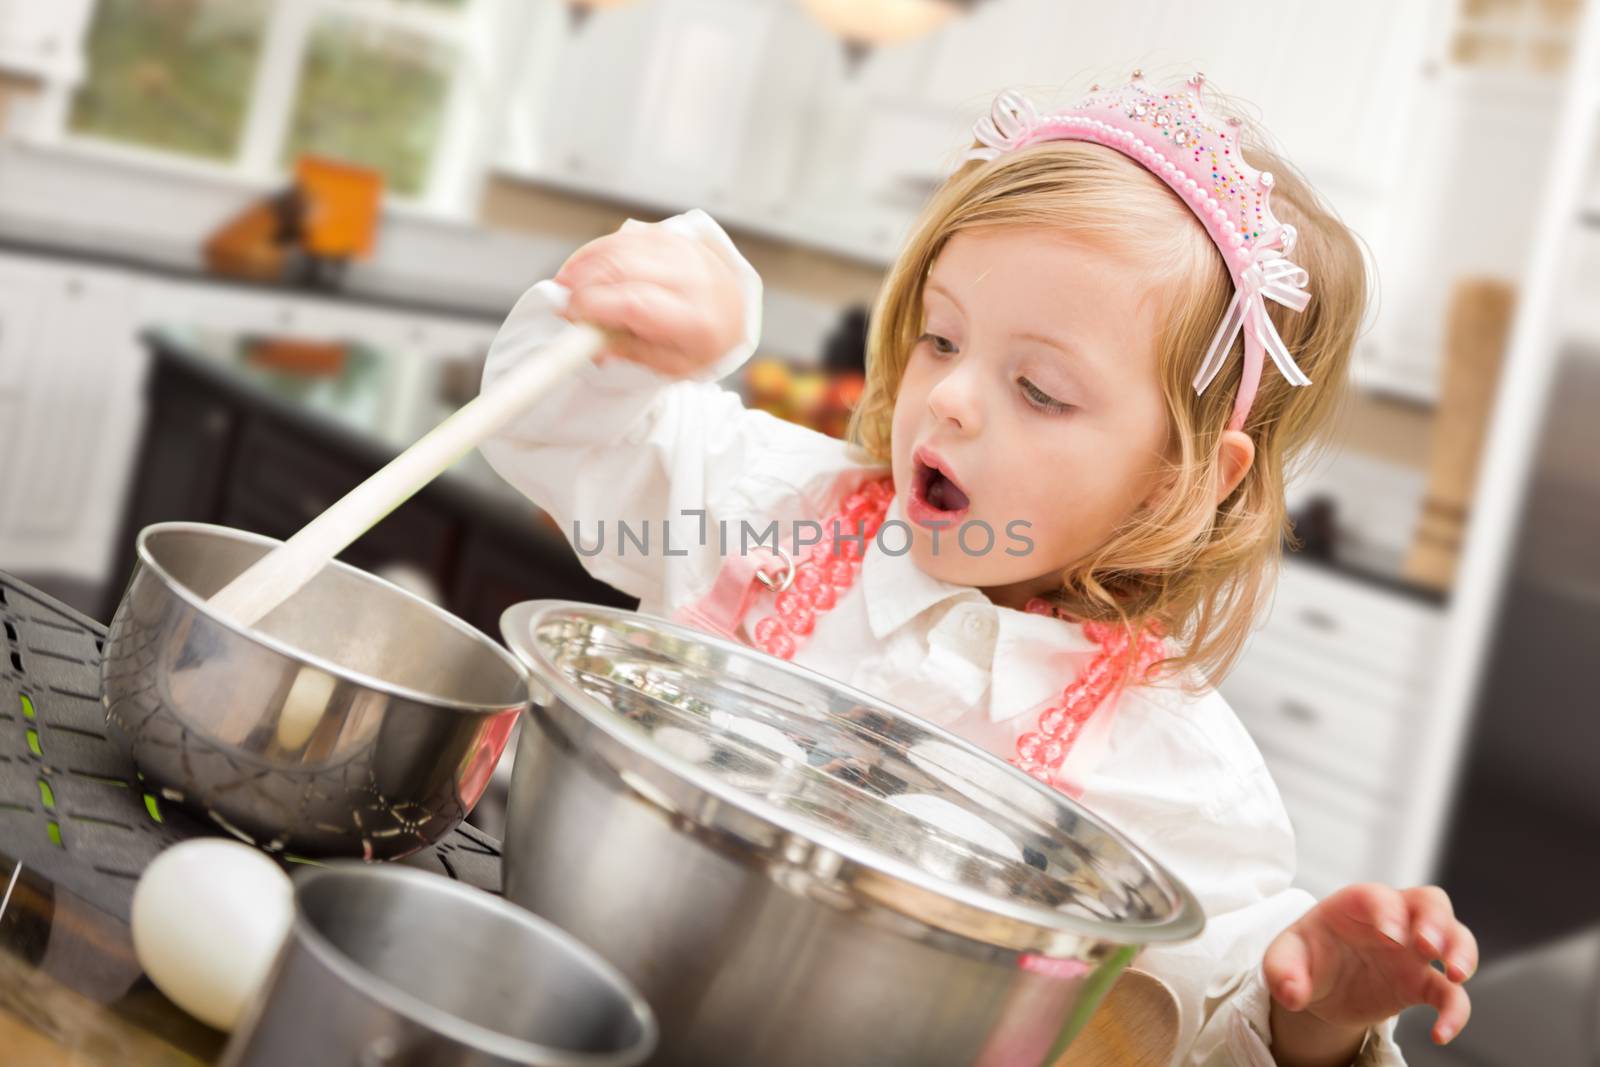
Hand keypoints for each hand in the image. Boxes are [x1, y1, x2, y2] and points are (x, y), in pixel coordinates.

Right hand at [554, 224, 745, 378]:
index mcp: (694, 318)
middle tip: (562, 300)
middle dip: (583, 281)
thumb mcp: (673, 365)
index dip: (595, 304)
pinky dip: (600, 248)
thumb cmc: (704, 343)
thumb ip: (631, 353)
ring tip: (567, 282)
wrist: (736, 313)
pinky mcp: (673, 236)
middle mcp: (691, 277)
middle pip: (624, 267)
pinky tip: (585, 265)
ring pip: (622, 246)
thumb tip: (591, 344)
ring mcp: (683, 251)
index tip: (570, 314)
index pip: (636, 302)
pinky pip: (628, 236)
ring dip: (586, 262)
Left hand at [1264, 884, 1475, 1062]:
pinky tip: (1441, 1034)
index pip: (1379, 896)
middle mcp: (1392, 920)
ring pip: (1455, 937)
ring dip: (1462, 952)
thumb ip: (1283, 972)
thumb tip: (1291, 995)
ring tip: (1455, 975)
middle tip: (1429, 946)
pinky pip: (1450, 994)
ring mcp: (1411, 951)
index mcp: (1356, 905)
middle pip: (1430, 902)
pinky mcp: (1421, 984)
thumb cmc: (1304, 956)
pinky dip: (1455, 1011)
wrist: (1318, 984)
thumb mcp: (1283, 958)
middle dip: (1436, 921)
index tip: (1390, 934)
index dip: (1388, 911)